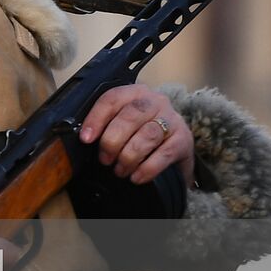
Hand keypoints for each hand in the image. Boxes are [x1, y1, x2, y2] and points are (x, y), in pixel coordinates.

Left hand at [79, 85, 193, 187]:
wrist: (175, 148)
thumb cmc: (141, 134)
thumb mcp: (124, 124)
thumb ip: (106, 126)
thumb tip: (85, 139)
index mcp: (134, 93)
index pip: (112, 99)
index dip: (96, 119)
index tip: (86, 139)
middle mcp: (155, 102)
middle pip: (130, 117)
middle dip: (112, 141)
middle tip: (105, 159)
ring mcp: (172, 119)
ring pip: (147, 135)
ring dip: (129, 156)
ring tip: (120, 170)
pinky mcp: (184, 139)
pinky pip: (165, 153)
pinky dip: (148, 168)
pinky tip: (137, 177)